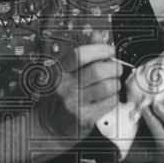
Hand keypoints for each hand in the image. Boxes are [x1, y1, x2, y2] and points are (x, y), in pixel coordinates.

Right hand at [36, 33, 121, 147]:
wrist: (46, 126)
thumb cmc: (58, 98)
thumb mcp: (65, 74)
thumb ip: (82, 55)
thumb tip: (96, 36)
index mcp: (60, 72)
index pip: (79, 55)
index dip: (98, 49)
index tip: (109, 50)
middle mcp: (65, 87)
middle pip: (97, 71)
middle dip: (114, 67)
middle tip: (117, 68)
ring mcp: (74, 104)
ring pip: (106, 87)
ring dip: (116, 83)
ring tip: (114, 83)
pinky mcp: (84, 119)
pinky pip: (108, 104)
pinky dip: (114, 98)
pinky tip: (110, 97)